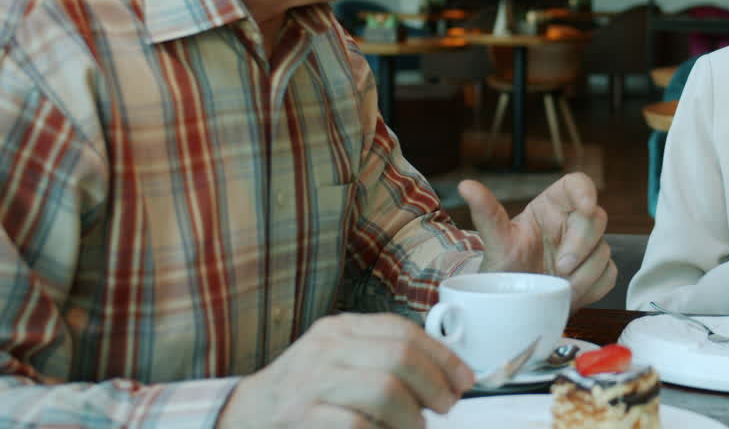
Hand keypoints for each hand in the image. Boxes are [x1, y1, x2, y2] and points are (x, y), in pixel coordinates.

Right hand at [217, 313, 472, 428]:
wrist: (245, 415)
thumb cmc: (305, 392)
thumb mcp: (339, 361)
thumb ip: (382, 360)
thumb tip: (447, 377)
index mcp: (341, 329)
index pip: (402, 330)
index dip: (442, 356)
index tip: (464, 380)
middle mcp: (326, 348)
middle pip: (399, 357)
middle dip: (434, 384)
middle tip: (446, 407)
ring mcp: (311, 382)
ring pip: (384, 390)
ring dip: (412, 417)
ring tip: (415, 428)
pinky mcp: (300, 417)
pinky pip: (357, 425)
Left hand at [460, 172, 615, 311]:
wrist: (511, 304)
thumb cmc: (504, 267)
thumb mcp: (495, 241)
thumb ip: (487, 213)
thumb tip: (465, 185)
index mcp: (552, 206)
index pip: (578, 184)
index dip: (587, 191)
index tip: (586, 206)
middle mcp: (572, 222)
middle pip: (597, 218)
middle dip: (581, 245)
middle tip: (560, 267)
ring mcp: (587, 248)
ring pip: (605, 250)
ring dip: (584, 273)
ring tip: (558, 287)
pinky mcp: (596, 272)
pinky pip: (609, 274)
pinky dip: (591, 288)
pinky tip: (568, 294)